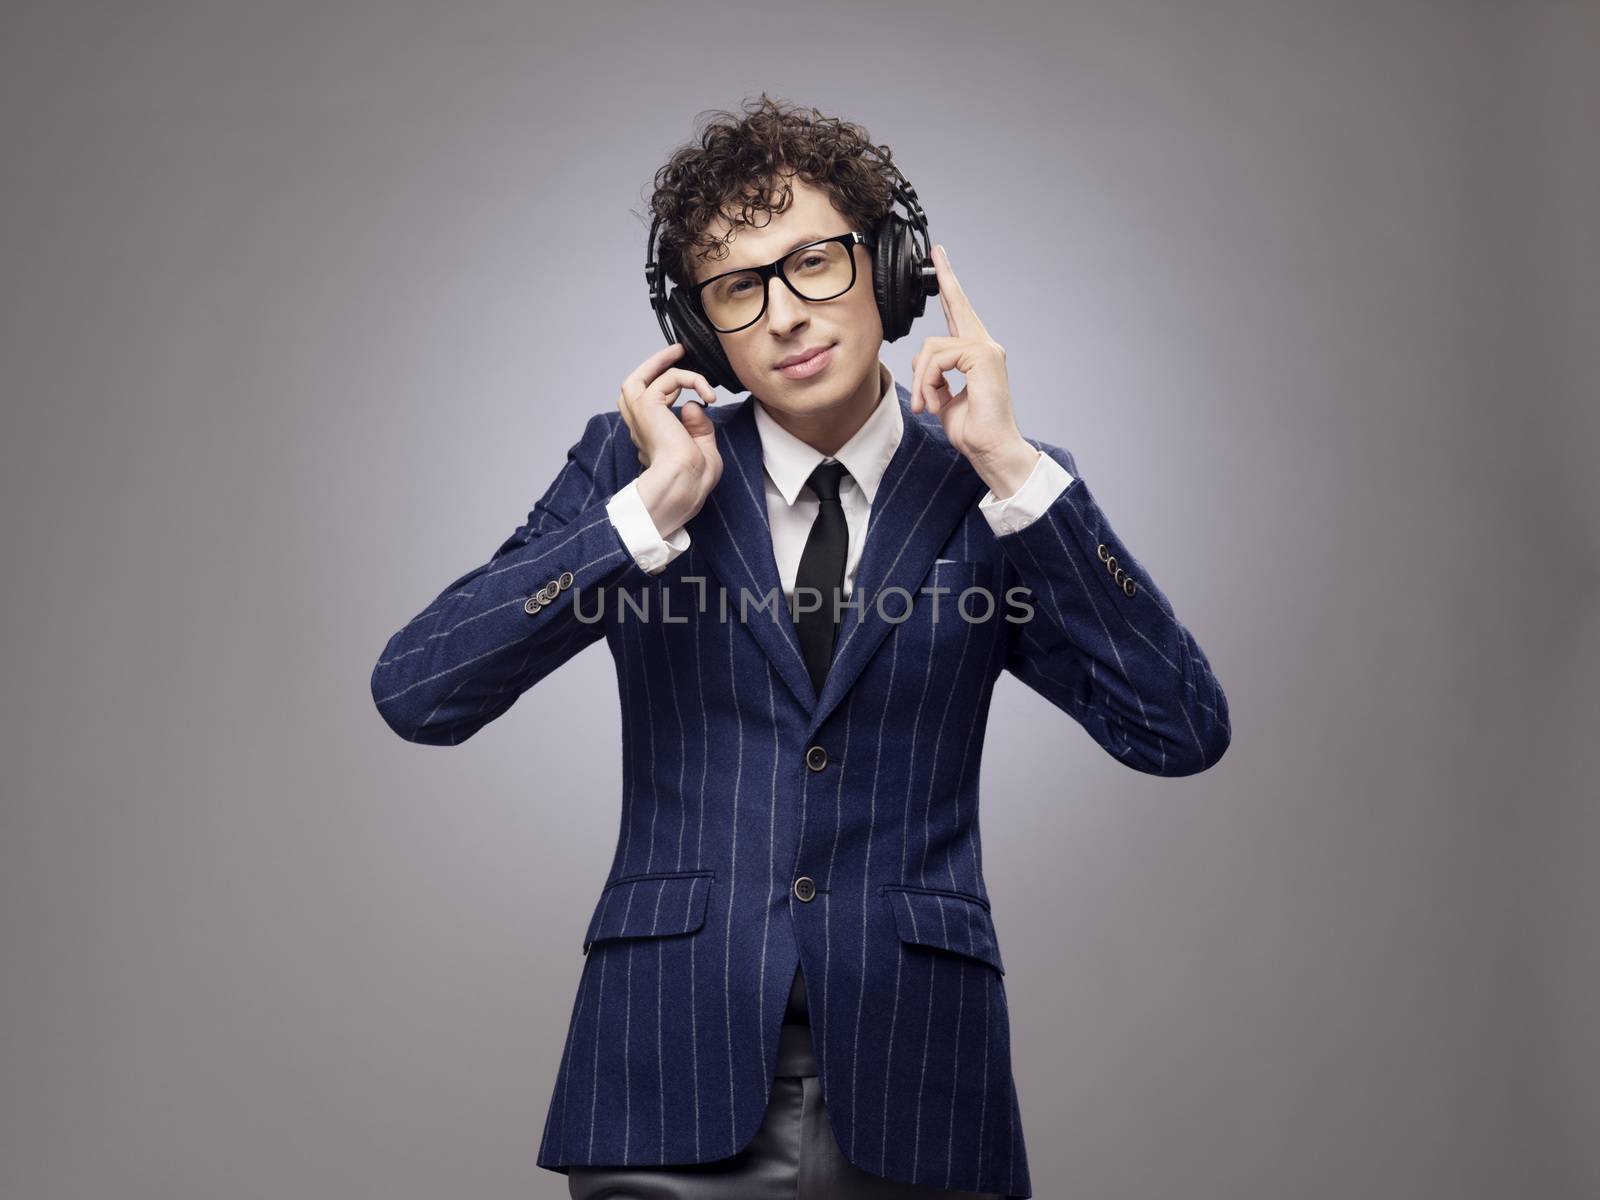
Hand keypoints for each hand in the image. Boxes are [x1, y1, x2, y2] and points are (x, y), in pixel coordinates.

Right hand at [616, 342, 723, 532]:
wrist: (683, 484)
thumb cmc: (693, 478)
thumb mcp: (702, 449)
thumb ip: (698, 427)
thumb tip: (692, 404)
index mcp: (650, 439)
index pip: (646, 408)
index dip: (666, 391)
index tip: (688, 389)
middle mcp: (640, 427)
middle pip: (632, 388)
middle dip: (651, 367)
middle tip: (675, 353)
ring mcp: (640, 416)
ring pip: (638, 378)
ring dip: (660, 362)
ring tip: (681, 351)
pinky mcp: (648, 406)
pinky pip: (669, 377)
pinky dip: (691, 379)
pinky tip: (708, 395)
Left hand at [909, 245, 1038, 493]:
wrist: (992, 450)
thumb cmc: (973, 431)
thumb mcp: (943, 401)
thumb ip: (935, 378)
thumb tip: (923, 368)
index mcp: (976, 355)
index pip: (960, 315)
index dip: (950, 288)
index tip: (941, 262)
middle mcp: (985, 346)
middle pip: (958, 305)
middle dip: (947, 276)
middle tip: (938, 251)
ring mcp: (986, 349)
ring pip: (931, 348)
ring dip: (920, 381)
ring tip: (925, 406)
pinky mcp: (982, 356)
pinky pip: (937, 360)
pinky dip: (928, 384)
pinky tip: (934, 403)